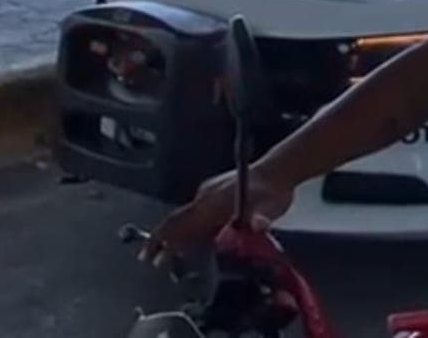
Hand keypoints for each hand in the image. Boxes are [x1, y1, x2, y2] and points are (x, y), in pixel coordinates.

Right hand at [142, 170, 294, 264]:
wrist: (279, 169)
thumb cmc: (273, 189)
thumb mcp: (270, 206)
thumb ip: (261, 218)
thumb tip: (256, 224)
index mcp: (213, 202)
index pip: (180, 222)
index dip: (164, 239)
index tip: (151, 255)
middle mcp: (206, 197)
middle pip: (176, 220)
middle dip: (160, 240)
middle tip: (149, 258)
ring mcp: (209, 194)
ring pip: (185, 218)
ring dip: (174, 236)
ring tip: (165, 254)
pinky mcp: (216, 194)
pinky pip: (196, 214)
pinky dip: (189, 229)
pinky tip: (190, 240)